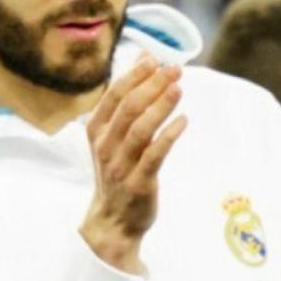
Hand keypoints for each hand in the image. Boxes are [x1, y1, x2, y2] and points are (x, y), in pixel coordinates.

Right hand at [80, 53, 187, 274]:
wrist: (113, 222)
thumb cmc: (118, 171)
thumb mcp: (112, 137)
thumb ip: (126, 100)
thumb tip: (146, 58)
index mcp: (96, 131)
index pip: (114, 96)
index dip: (135, 75)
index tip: (155, 59)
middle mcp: (105, 147)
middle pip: (129, 108)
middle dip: (152, 85)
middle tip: (174, 69)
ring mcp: (120, 166)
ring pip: (140, 129)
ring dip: (160, 106)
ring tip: (179, 88)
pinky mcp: (139, 183)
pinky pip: (154, 156)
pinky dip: (169, 136)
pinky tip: (183, 121)